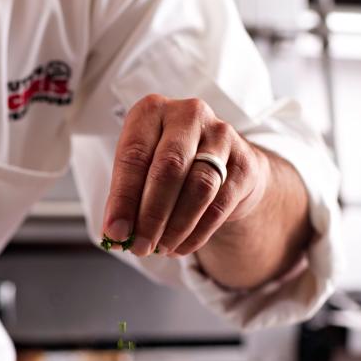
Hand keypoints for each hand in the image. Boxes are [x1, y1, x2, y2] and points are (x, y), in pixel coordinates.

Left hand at [102, 94, 269, 257]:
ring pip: (198, 187)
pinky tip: (181, 247)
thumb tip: (117, 234)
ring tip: (161, 249)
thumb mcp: (141, 171)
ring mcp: (221, 135)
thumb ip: (126, 198)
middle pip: (168, 169)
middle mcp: (188, 114)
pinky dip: (198, 232)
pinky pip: (220, 204)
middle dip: (151, 215)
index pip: (133, 156)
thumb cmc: (169, 165)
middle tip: (140, 247)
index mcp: (152, 111)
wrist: (223, 163)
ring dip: (176, 226)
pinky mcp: (245, 162)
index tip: (116, 232)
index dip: (123, 199)